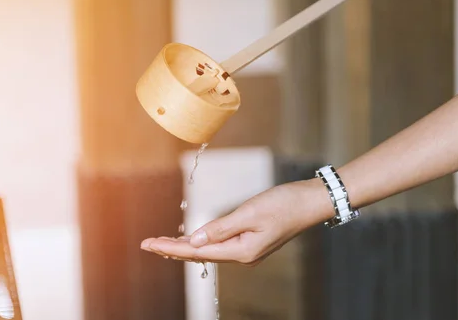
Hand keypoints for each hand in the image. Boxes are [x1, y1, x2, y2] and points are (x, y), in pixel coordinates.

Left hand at [140, 178, 334, 265]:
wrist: (311, 202)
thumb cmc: (283, 204)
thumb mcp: (249, 213)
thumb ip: (220, 228)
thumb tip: (193, 240)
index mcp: (241, 251)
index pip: (196, 251)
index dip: (170, 247)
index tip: (148, 244)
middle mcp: (242, 255)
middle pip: (199, 254)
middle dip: (172, 248)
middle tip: (147, 243)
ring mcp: (247, 250)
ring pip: (208, 250)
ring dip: (185, 246)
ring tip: (163, 243)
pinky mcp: (251, 241)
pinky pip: (219, 244)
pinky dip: (202, 241)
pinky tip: (193, 239)